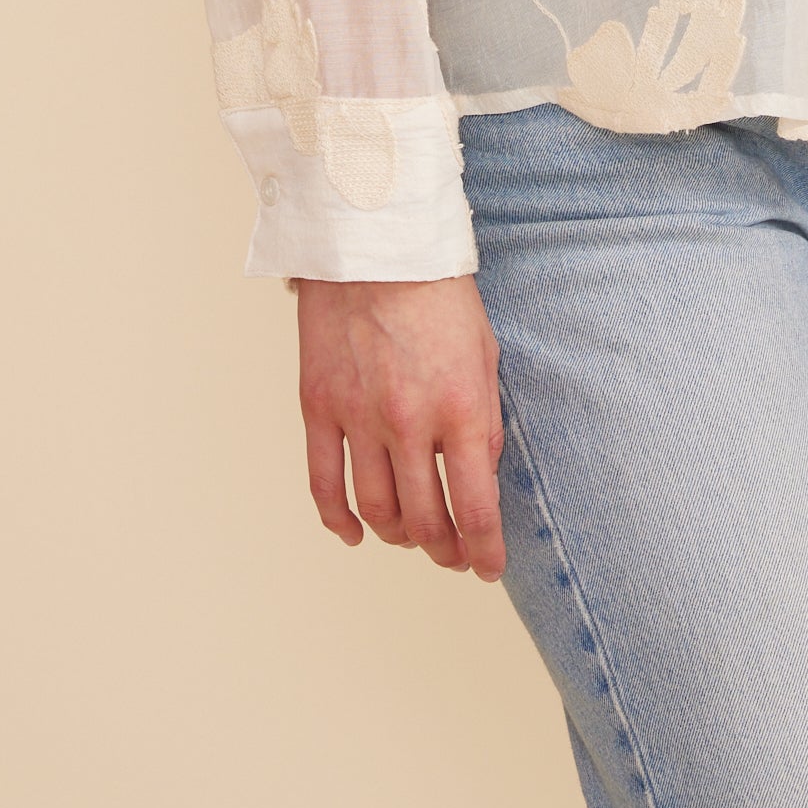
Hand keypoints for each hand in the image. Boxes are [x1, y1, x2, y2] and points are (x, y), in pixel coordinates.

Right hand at [295, 273, 506, 578]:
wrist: (375, 240)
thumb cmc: (438, 291)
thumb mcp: (485, 351)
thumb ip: (485, 418)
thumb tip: (482, 474)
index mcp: (460, 406)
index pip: (476, 508)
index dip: (485, 550)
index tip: (489, 567)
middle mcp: (409, 421)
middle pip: (425, 520)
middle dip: (445, 550)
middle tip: (454, 555)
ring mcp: (358, 416)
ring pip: (377, 511)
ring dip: (398, 538)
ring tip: (414, 538)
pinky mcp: (319, 405)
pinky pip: (324, 484)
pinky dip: (338, 521)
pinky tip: (356, 533)